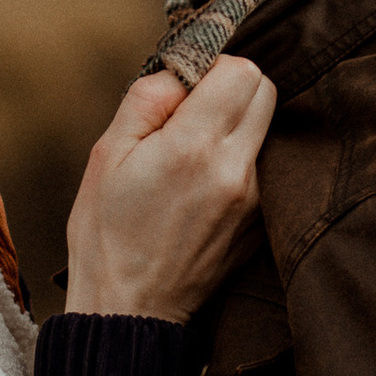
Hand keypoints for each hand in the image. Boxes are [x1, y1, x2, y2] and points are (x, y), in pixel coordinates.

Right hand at [64, 51, 276, 322]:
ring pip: (268, 128)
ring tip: (194, 151)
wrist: (130, 310)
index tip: (185, 86)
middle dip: (231, 86)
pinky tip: (204, 184)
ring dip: (238, 123)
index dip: (212, 65)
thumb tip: (181, 70)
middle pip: (266, 90)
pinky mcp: (261, 225)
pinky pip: (265, 168)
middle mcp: (235, 172)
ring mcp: (255, 202)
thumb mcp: (106, 154)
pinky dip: (242, 160)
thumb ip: (148, 99)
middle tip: (192, 110)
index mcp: (193, 148)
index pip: (241, 71)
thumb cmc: (107, 234)